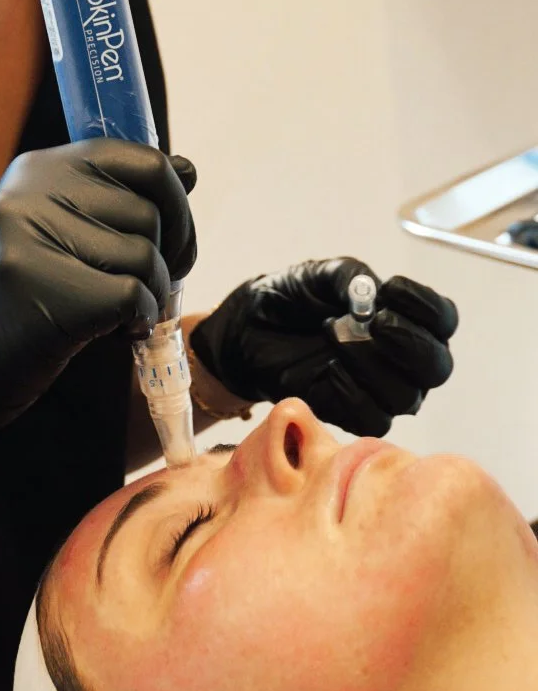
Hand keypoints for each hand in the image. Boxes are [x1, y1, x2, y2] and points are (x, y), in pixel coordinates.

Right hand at [0, 140, 196, 484]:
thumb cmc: (13, 301)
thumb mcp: (56, 232)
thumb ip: (114, 200)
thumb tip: (188, 169)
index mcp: (38, 169)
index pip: (142, 160)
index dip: (174, 202)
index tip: (171, 242)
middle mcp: (30, 192)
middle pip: (150, 213)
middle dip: (169, 258)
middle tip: (144, 289)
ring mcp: (29, 238)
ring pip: (145, 255)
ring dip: (150, 296)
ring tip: (116, 316)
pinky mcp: (41, 290)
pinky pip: (132, 295)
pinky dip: (138, 321)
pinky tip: (113, 333)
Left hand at [189, 257, 456, 437]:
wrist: (248, 330)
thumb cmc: (291, 300)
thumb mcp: (317, 274)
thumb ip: (346, 277)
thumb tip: (367, 291)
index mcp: (406, 319)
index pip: (442, 320)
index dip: (426, 307)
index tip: (392, 289)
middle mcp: (404, 360)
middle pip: (436, 367)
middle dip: (410, 344)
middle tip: (376, 323)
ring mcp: (381, 391)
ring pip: (404, 395)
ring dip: (369, 363)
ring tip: (332, 335)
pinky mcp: (352, 414)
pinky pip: (369, 416)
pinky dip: (347, 389)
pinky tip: (325, 368)